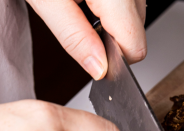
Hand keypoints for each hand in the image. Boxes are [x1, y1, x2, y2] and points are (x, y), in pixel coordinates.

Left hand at [26, 0, 146, 79]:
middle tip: (76, 19)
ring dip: (110, 23)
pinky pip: (129, 5)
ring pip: (135, 21)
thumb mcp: (46, 0)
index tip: (88, 51)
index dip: (111, 58)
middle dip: (109, 40)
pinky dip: (112, 8)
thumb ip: (73, 37)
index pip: (135, 49)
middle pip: (137, 36)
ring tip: (80, 3)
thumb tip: (99, 70)